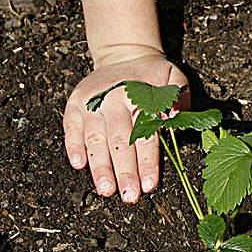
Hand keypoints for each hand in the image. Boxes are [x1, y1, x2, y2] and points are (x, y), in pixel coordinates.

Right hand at [63, 53, 189, 202]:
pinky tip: (79, 165)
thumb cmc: (152, 75)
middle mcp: (112, 99)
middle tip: (129, 196)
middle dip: (124, 172)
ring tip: (106, 190)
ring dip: (100, 167)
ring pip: (95, 139)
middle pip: (119, 141)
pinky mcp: (75, 104)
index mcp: (138, 96)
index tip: (149, 185)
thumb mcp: (174, 79)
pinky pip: (71, 127)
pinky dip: (73, 146)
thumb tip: (177, 118)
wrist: (125, 54)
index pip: (145, 135)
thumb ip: (180, 98)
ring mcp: (91, 102)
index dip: (147, 162)